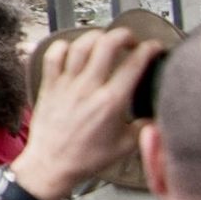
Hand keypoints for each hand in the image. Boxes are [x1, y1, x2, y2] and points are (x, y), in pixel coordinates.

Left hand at [15, 28, 159, 199]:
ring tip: (104, 40)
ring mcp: (65, 85)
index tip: (153, 48)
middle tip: (129, 40)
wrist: (51, 164)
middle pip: (107, 44)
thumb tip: (151, 114)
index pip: (134, 64)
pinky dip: (62, 46)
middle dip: (123, 35)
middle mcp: (88, 88)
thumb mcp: (126, 145)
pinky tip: (71, 50)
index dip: (148, 49)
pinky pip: (52, 56)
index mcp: (111, 101)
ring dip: (95, 36)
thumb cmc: (86, 158)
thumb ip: (143, 126)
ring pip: (80, 45)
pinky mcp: (47, 86)